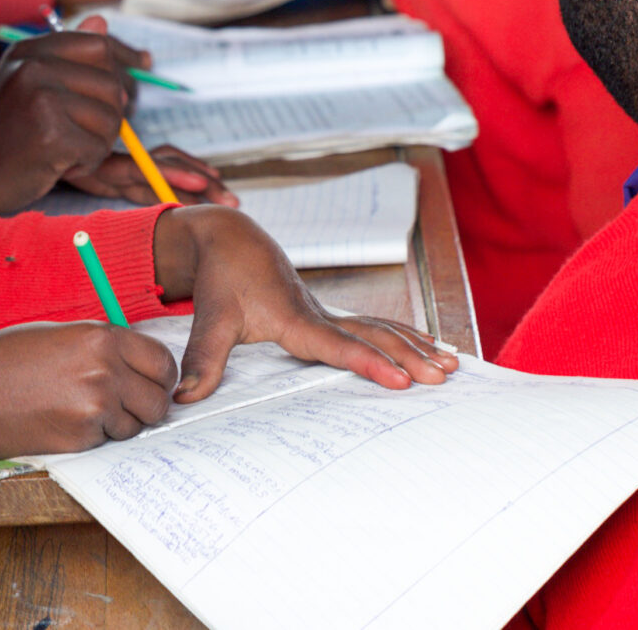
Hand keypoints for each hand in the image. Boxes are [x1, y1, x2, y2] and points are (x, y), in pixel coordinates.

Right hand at [0, 18, 230, 212]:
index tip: (125, 89)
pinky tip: (57, 166)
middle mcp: (33, 66)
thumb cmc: (5, 137)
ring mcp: (40, 98)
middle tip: (75, 136)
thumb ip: (67, 56)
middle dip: (105, 118)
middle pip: (111, 84)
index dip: (119, 69)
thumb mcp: (30, 85)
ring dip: (96, 144)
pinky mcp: (50, 134)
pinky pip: (98, 148)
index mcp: (30, 50)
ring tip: (62, 151)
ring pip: (110, 118)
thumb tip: (102, 19)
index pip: (99, 45)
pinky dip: (86, 164)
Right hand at [0, 321, 178, 461]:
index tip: (153, 381)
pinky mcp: (81, 439)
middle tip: (129, 402)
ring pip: (136, 425)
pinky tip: (67, 421)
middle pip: (158, 400)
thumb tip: (136, 360)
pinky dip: (97, 435)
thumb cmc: (5, 360)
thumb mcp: (61, 334)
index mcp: (102, 338)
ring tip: (87, 409)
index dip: (161, 375)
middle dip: (148, 403)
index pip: (162, 361)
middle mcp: (105, 372)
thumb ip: (103, 345)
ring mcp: (94, 409)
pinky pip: (108, 440)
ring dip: (122, 422)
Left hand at [150, 206, 457, 402]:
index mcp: (294, 318)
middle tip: (443, 377)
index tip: (401, 380)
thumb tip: (185, 397)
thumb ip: (202, 358)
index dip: (369, 363)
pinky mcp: (328, 314)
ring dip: (416, 347)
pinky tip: (430, 347)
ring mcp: (327, 313)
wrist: (231, 240)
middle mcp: (318, 314)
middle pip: (373, 336)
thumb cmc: (222, 278)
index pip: (338, 345)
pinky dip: (404, 336)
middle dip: (409, 357)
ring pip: (380, 329)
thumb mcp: (209, 317)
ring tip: (452, 366)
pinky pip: (374, 325)